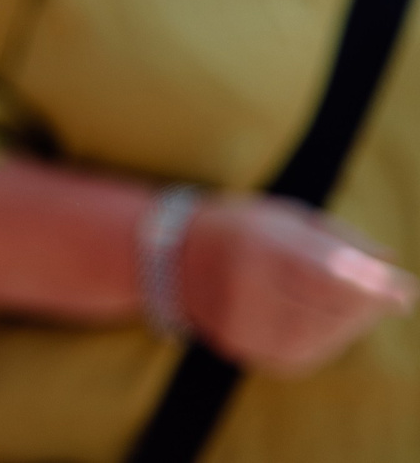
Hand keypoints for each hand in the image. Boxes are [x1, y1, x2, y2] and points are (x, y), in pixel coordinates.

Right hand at [182, 193, 417, 374]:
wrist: (172, 254)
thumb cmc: (242, 228)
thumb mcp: (287, 217)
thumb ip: (339, 239)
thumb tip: (390, 263)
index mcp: (257, 243)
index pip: (327, 272)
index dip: (372, 286)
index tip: (405, 292)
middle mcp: (245, 284)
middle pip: (328, 307)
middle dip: (368, 304)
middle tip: (393, 296)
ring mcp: (240, 320)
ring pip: (318, 335)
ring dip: (351, 324)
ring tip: (361, 306)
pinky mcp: (241, 344)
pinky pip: (300, 352)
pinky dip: (326, 339)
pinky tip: (331, 322)